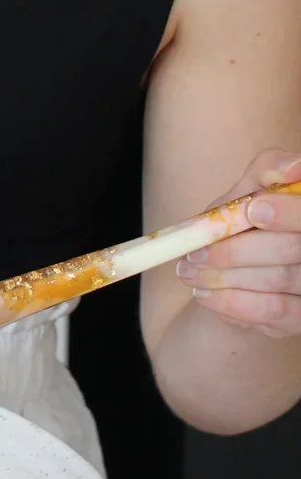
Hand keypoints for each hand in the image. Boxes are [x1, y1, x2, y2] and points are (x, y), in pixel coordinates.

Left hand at [176, 150, 300, 337]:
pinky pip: (274, 312)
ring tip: (188, 271)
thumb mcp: (251, 187)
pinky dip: (233, 302)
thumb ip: (268, 171)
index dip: (287, 212)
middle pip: (293, 248)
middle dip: (238, 250)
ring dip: (226, 276)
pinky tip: (204, 294)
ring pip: (279, 280)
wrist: (238, 266)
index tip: (252, 210)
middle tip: (195, 252)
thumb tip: (295, 167)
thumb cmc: (248, 218)